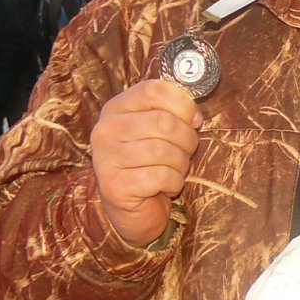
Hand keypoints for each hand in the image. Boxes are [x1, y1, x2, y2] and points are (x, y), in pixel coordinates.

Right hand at [90, 80, 201, 248]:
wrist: (132, 209)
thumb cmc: (150, 164)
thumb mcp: (158, 131)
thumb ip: (172, 113)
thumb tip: (194, 115)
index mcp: (116, 108)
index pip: (152, 90)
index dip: (182, 104)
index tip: (194, 120)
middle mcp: (105, 130)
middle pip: (162, 122)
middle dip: (186, 139)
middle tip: (186, 151)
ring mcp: (106, 159)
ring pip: (163, 151)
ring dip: (180, 163)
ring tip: (174, 170)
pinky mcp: (114, 186)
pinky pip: (161, 176)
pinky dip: (173, 182)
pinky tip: (165, 186)